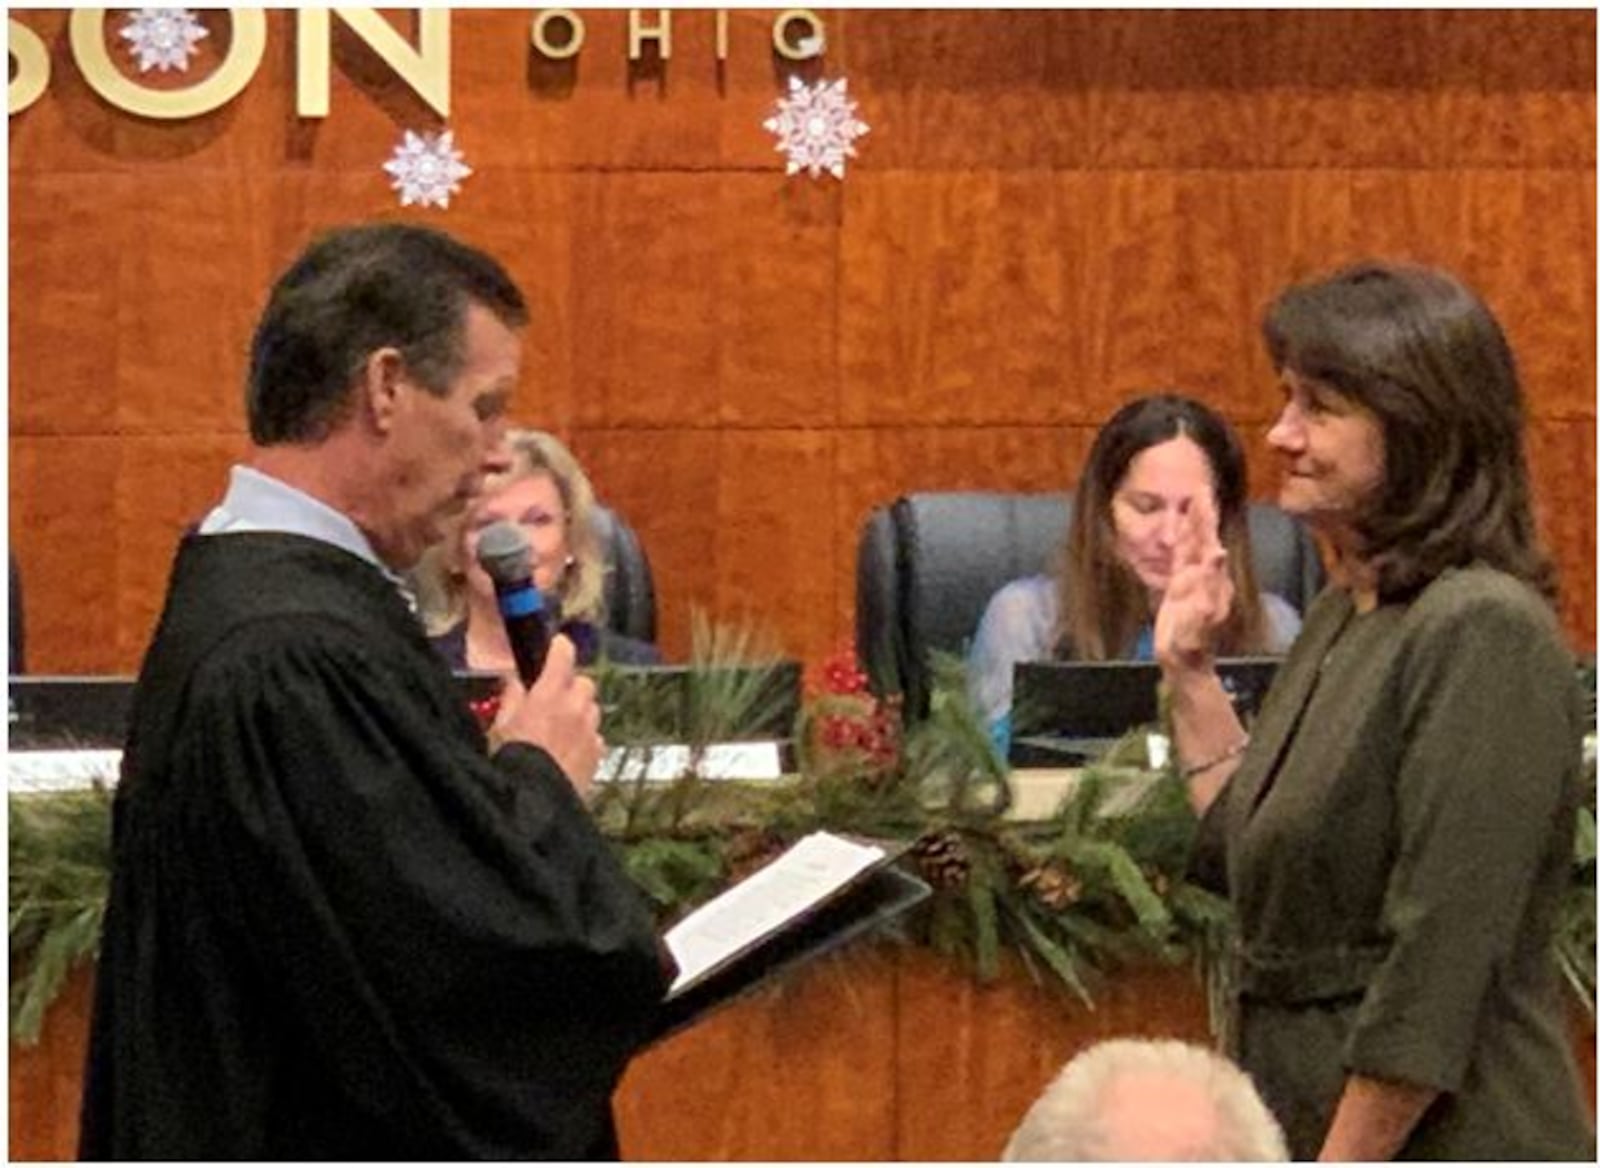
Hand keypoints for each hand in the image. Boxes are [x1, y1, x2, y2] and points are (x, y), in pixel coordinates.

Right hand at [491, 634, 604, 795]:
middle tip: (554, 698)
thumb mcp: (501, 725)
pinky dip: (585, 738)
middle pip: (584, 682)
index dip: (560, 648)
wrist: (534, 799)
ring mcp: (590, 731)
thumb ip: (511, 698)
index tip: (557, 646)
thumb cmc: (512, 760)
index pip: (563, 655)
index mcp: (549, 694)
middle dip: (571, 686)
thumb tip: (514, 682)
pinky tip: (568, 750)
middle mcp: (576, 708)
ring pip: (592, 709)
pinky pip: (595, 736)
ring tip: (560, 728)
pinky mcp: (597, 753)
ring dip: (580, 712)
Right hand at [1154, 491, 1233, 676]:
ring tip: (1193, 497)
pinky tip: (1179, 528)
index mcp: (1211, 577)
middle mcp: (1205, 575)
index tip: (1204, 494)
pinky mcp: (1180, 586)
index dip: (1206, 518)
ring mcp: (1193, 579)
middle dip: (1202, 512)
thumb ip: (1208, 583)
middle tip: (1200, 485)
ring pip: (1192, 543)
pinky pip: (1180, 557)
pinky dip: (1181, 540)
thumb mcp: (1201, 615)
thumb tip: (1218, 552)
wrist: (1186, 662)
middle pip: (1203, 536)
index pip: (1209, 540)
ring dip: (1193, 520)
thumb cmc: (1193, 643)